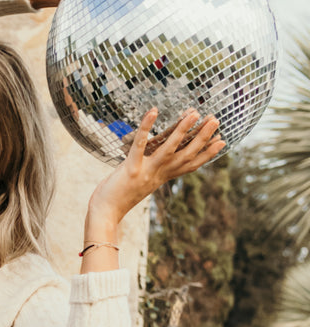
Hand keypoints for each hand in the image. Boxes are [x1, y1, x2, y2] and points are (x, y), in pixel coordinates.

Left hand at [85, 107, 225, 238]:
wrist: (104, 215)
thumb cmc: (117, 199)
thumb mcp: (138, 184)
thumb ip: (149, 173)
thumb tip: (155, 162)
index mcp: (161, 178)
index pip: (189, 165)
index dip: (207, 154)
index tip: (222, 141)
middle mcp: (157, 175)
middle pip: (185, 155)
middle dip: (202, 138)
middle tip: (216, 120)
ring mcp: (145, 172)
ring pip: (169, 149)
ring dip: (182, 131)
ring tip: (195, 113)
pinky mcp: (131, 169)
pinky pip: (140, 145)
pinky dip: (146, 127)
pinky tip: (153, 111)